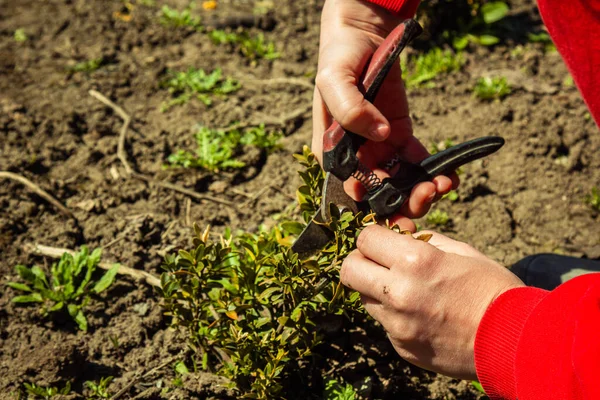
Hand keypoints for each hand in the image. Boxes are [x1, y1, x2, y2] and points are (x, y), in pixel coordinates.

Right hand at [313, 0, 456, 228]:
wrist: (364, 34)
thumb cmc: (340, 57)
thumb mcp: (334, 80)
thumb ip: (350, 109)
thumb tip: (380, 134)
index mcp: (332, 149)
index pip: (347, 186)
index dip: (368, 201)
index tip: (389, 203)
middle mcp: (355, 155)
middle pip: (376, 191)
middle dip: (399, 202)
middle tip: (423, 199)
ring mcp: (379, 147)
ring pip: (399, 181)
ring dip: (419, 190)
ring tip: (441, 186)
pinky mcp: (401, 136)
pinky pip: (417, 160)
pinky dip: (433, 171)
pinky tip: (449, 176)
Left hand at [340, 225, 523, 379]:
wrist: (516, 342)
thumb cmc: (494, 290)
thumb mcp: (462, 251)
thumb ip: (424, 240)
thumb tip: (400, 232)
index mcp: (414, 262)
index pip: (365, 238)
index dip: (373, 235)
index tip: (384, 239)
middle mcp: (398, 294)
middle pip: (349, 270)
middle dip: (360, 261)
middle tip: (380, 262)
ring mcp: (397, 325)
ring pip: (364, 299)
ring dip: (377, 289)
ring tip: (409, 290)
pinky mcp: (401, 347)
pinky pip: (384, 324)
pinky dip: (394, 315)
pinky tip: (422, 315)